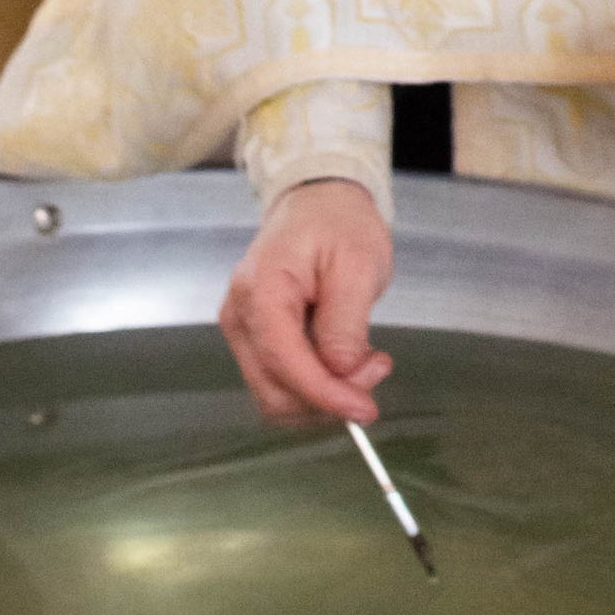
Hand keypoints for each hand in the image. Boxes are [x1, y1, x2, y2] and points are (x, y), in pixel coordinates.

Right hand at [220, 180, 394, 421]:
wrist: (319, 205)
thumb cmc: (338, 224)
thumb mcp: (357, 265)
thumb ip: (346, 323)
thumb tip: (342, 373)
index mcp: (260, 291)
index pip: (284, 363)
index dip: (326, 395)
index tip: (365, 409)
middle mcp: (240, 316)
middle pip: (275, 391)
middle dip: (328, 396)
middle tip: (374, 368)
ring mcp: (243, 331)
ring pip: (277, 396)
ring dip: (324, 394)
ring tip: (364, 358)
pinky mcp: (256, 340)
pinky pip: (281, 382)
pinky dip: (315, 385)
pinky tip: (344, 358)